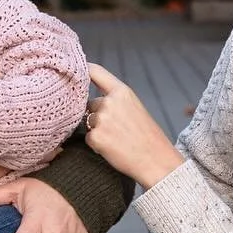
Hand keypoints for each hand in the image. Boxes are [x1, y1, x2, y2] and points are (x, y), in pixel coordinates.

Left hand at [84, 62, 183, 188]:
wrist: (157, 161)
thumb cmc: (148, 136)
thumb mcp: (134, 107)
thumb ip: (114, 98)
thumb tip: (89, 98)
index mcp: (122, 91)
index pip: (94, 71)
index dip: (82, 70)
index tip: (75, 72)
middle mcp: (109, 102)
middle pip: (89, 104)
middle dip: (96, 115)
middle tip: (116, 129)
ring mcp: (101, 119)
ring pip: (88, 122)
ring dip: (97, 130)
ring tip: (117, 139)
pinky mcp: (95, 137)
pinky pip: (88, 138)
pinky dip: (97, 144)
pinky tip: (113, 148)